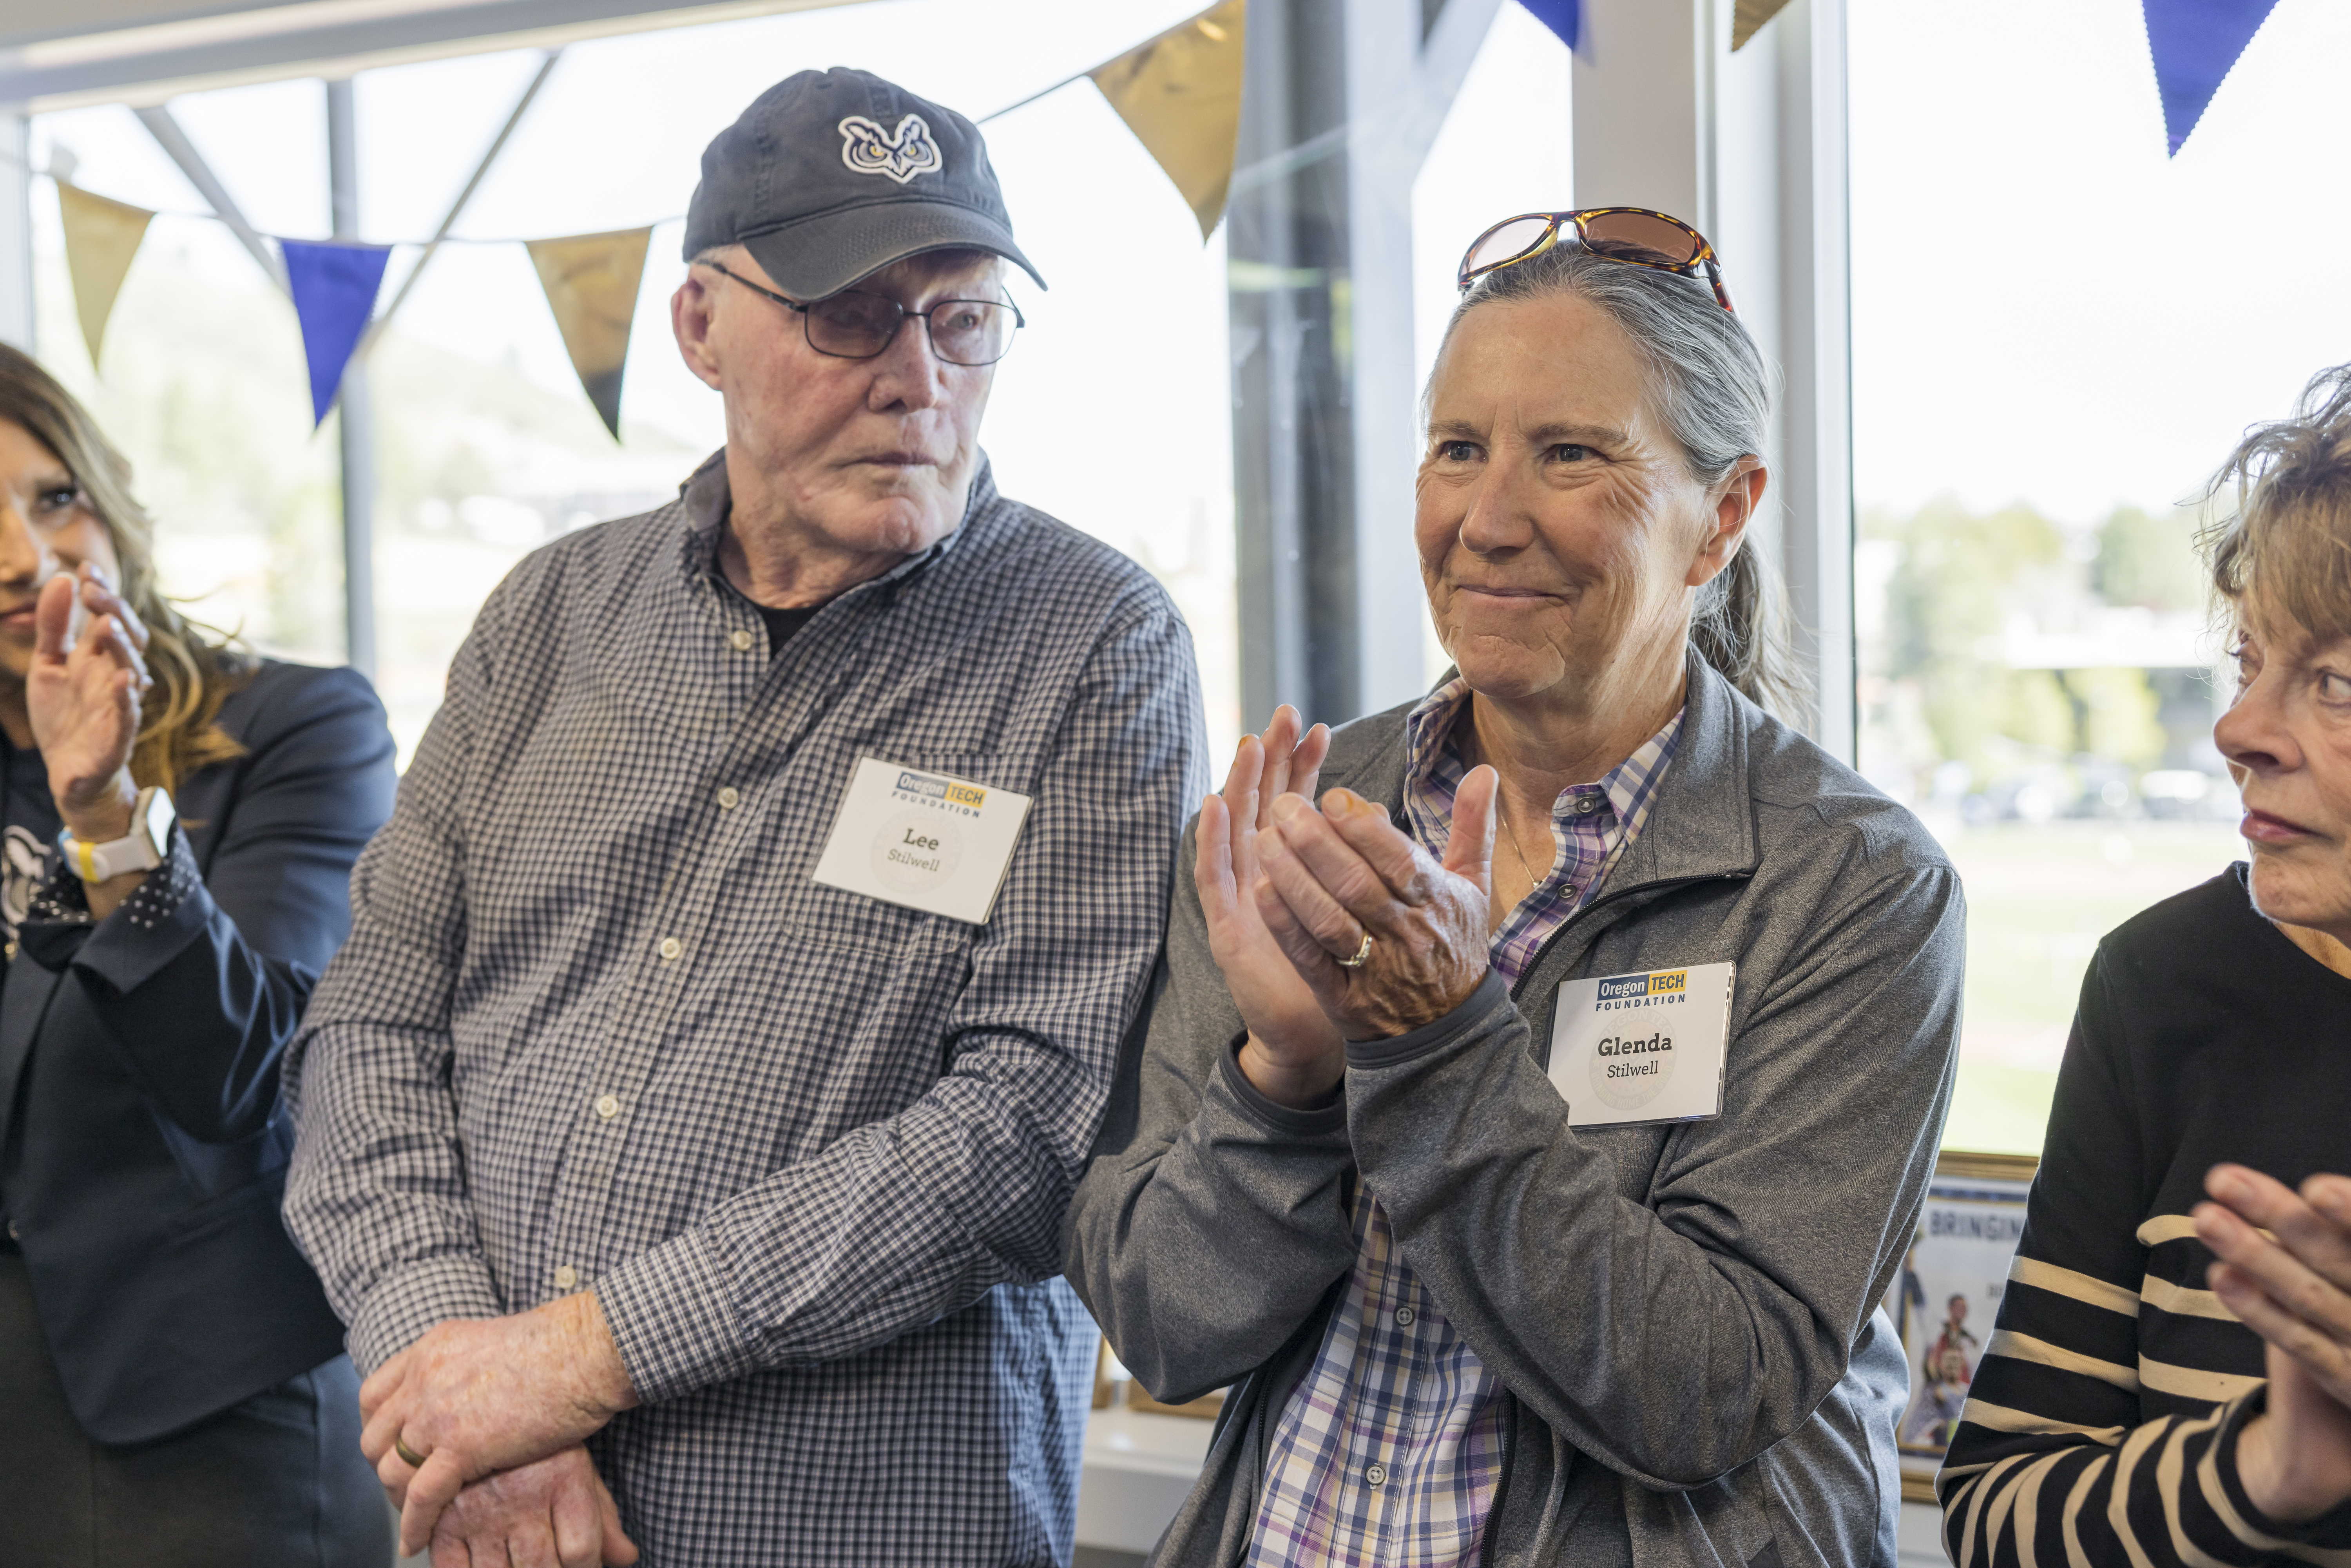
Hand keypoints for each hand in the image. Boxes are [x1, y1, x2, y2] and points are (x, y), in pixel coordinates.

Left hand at [27, 565, 150, 841]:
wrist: (69, 770)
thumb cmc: (63, 715)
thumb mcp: (48, 663)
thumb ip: (54, 625)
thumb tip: (63, 579)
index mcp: (99, 657)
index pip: (110, 617)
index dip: (103, 593)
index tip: (87, 568)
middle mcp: (115, 675)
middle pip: (128, 637)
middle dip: (114, 612)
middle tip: (93, 591)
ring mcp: (120, 703)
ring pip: (132, 669)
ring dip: (122, 647)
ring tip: (106, 626)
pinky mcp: (119, 734)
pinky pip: (130, 714)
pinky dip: (128, 698)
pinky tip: (124, 680)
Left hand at [362, 1292, 639, 1556]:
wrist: (582, 1350)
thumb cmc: (558, 1346)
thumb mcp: (491, 1343)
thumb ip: (465, 1367)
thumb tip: (465, 1390)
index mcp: (429, 1350)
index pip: (373, 1396)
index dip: (377, 1428)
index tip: (391, 1448)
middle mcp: (423, 1380)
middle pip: (375, 1437)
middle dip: (385, 1467)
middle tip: (403, 1487)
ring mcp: (437, 1414)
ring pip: (392, 1470)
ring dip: (398, 1499)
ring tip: (413, 1518)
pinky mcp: (460, 1447)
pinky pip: (420, 1497)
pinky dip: (413, 1525)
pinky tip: (414, 1542)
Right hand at [428, 1446, 638, 1567]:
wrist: (480, 1407)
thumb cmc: (541, 1449)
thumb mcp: (579, 1472)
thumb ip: (604, 1519)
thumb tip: (628, 1558)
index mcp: (563, 1479)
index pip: (581, 1551)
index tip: (583, 1565)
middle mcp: (521, 1496)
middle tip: (548, 1564)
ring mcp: (479, 1510)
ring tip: (519, 1562)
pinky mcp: (444, 1520)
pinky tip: (485, 1564)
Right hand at [1196, 706, 1342, 1106]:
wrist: (1317, 1033)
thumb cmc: (1345, 969)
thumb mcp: (1369, 909)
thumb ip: (1381, 862)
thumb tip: (1383, 811)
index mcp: (1299, 866)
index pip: (1300, 803)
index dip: (1306, 766)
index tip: (1319, 728)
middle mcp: (1266, 872)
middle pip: (1264, 803)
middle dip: (1274, 759)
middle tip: (1283, 714)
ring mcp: (1242, 895)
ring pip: (1235, 828)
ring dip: (1239, 784)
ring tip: (1251, 743)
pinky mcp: (1226, 924)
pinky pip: (1212, 875)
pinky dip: (1209, 839)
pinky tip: (1213, 805)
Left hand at [1253, 767, 1497, 1041]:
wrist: (1447, 1031)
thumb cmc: (1454, 944)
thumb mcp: (1474, 887)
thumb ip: (1474, 827)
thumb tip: (1484, 770)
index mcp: (1437, 901)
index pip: (1399, 860)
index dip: (1363, 829)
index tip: (1333, 796)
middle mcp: (1406, 933)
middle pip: (1358, 884)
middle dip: (1317, 843)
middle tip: (1283, 806)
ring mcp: (1372, 967)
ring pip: (1329, 919)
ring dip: (1294, 878)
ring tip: (1264, 839)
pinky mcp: (1342, 997)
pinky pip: (1310, 958)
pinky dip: (1286, 925)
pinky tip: (1262, 891)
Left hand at [2196, 1164, 2350, 1520]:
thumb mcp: (2350, 1270)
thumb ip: (2336, 1239)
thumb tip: (2295, 1192)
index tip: (2314, 1188)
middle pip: (2335, 1258)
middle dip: (2279, 1215)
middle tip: (2221, 1179)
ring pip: (2309, 1296)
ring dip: (2255, 1256)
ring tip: (2204, 1217)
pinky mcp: (2347, 1381)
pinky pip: (2301, 1344)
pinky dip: (2260, 1311)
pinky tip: (2220, 1277)